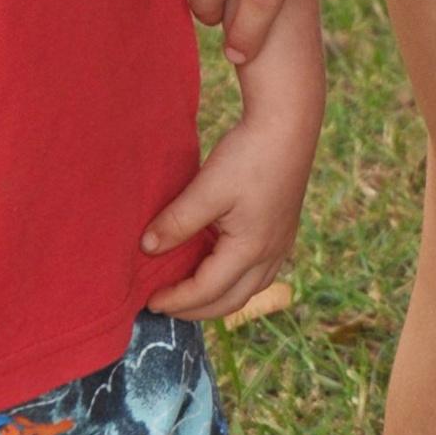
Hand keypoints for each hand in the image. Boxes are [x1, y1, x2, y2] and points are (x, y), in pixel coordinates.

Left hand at [142, 67, 323, 323]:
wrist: (289, 124)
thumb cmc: (249, 154)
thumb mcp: (207, 188)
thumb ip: (177, 221)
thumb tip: (146, 249)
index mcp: (251, 249)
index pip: (207, 291)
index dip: (176, 299)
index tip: (150, 301)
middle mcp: (271, 255)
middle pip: (230, 301)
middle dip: (196, 310)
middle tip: (165, 307)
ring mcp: (281, 245)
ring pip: (247, 290)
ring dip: (216, 298)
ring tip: (188, 293)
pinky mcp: (283, 231)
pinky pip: (257, 273)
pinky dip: (232, 281)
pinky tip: (216, 267)